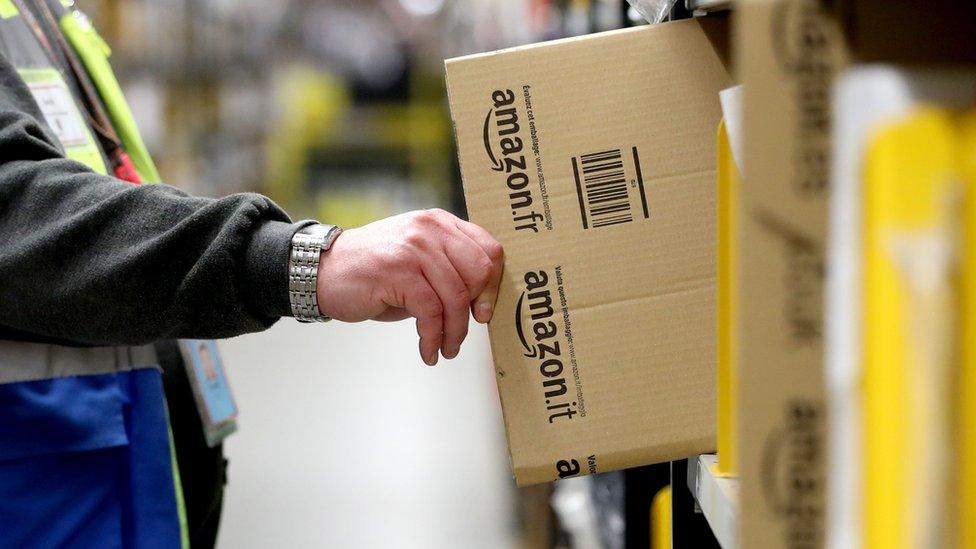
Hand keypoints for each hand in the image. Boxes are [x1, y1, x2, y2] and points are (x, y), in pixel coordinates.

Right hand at [316, 209, 503, 365]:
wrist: (322, 272)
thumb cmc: (374, 273)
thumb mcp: (418, 261)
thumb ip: (448, 269)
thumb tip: (482, 302)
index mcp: (440, 222)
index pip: (489, 249)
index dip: (494, 285)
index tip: (484, 310)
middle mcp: (430, 229)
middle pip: (479, 270)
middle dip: (478, 307)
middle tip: (468, 329)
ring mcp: (413, 248)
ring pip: (455, 296)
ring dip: (454, 332)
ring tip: (446, 349)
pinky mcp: (397, 272)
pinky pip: (431, 312)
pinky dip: (433, 338)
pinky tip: (428, 351)